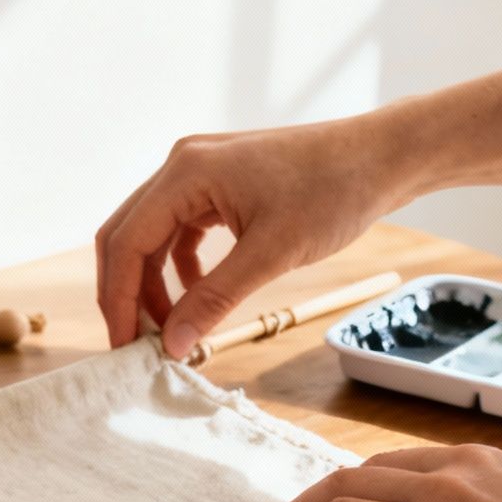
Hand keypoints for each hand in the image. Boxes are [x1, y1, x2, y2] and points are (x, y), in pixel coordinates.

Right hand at [96, 117, 415, 360]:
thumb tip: (172, 345)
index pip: (126, 242)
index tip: (125, 345)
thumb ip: (214, 299)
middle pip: (127, 236)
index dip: (119, 299)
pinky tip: (197, 295)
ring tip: (170, 327)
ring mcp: (198, 173)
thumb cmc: (334, 192)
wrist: (383, 156)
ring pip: (151, 236)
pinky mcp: (218, 185)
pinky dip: (179, 268)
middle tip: (136, 342)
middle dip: (127, 293)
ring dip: (153, 283)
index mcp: (186, 173)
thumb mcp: (271, 254)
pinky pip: (179, 231)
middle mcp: (182, 166)